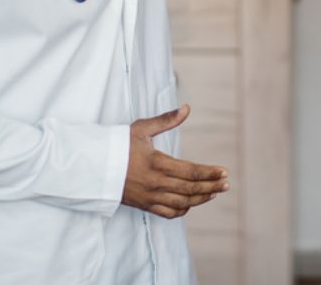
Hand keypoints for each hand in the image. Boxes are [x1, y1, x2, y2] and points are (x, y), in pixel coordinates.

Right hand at [121, 104, 228, 218]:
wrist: (94, 167)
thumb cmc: (118, 145)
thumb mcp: (141, 129)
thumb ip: (166, 120)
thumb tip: (187, 108)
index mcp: (157, 163)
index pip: (190, 171)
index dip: (209, 173)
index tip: (224, 172)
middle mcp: (155, 183)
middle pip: (190, 189)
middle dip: (211, 186)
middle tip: (226, 184)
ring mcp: (149, 196)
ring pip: (182, 203)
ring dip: (201, 199)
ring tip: (214, 192)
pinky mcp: (144, 205)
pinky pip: (167, 213)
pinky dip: (182, 210)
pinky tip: (192, 204)